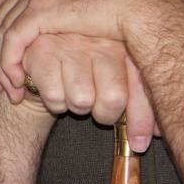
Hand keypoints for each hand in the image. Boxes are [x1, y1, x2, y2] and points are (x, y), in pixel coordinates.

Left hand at [0, 0, 164, 152]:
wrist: (141, 4)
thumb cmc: (127, 9)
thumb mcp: (89, 6)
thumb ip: (69, 13)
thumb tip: (64, 31)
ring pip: (2, 32)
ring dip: (0, 65)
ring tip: (7, 92)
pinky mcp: (40, 10)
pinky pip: (12, 41)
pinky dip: (10, 65)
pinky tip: (17, 85)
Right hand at [6, 33, 157, 151]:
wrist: (39, 53)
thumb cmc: (83, 71)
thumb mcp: (118, 83)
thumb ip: (139, 110)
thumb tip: (143, 142)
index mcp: (125, 46)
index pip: (141, 90)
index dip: (140, 121)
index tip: (138, 141)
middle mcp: (101, 40)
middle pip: (113, 100)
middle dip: (101, 114)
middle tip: (93, 103)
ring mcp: (72, 43)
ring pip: (81, 100)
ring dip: (73, 107)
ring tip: (69, 91)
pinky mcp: (43, 50)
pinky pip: (55, 96)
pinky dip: (53, 103)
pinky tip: (51, 87)